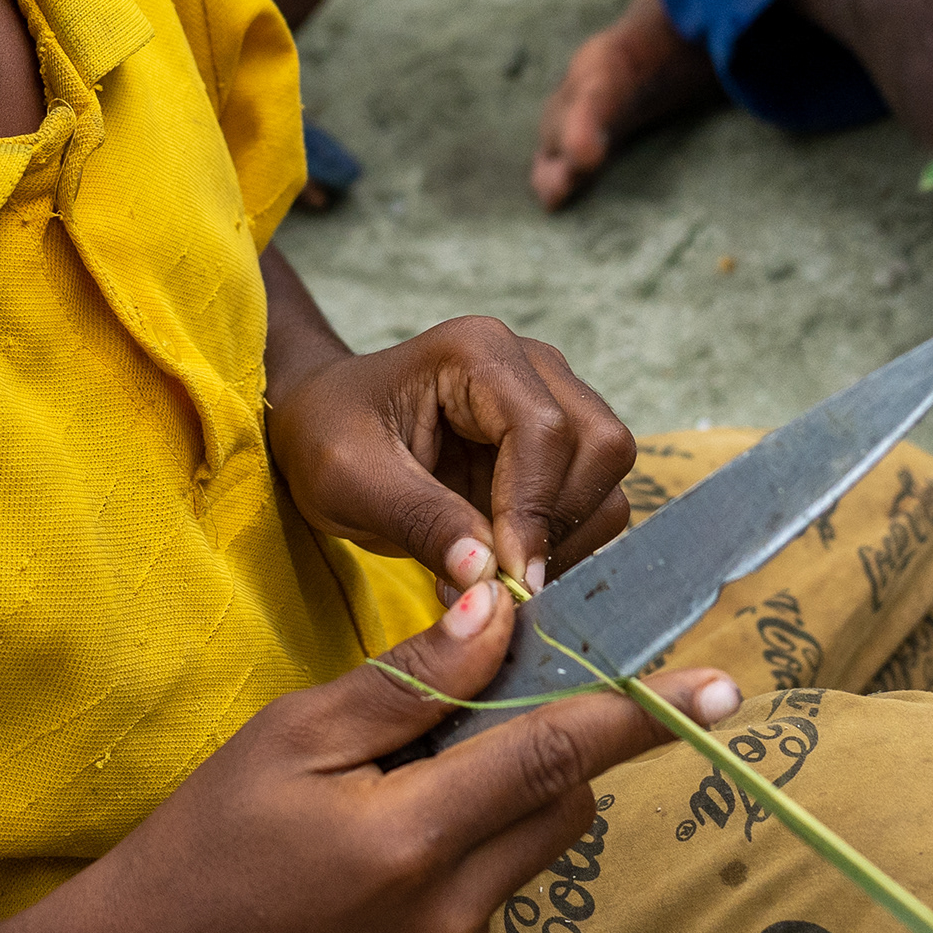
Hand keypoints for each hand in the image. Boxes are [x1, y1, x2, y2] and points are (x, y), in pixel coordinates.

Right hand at [69, 576, 740, 932]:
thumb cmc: (203, 839)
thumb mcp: (293, 736)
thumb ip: (409, 683)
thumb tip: (501, 617)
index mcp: (409, 846)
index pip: (552, 759)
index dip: (637, 711)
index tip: (721, 683)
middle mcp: (450, 918)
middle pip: (562, 804)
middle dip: (550, 738)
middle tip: (478, 691)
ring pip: (533, 846)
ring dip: (506, 791)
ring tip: (398, 773)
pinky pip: (493, 889)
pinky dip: (469, 840)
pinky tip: (380, 836)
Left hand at [269, 315, 635, 593]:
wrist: (323, 430)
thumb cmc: (324, 438)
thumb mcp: (349, 480)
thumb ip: (420, 520)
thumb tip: (487, 576)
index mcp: (479, 352)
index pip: (544, 431)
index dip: (532, 509)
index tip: (507, 577)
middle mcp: (534, 366)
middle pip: (600, 447)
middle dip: (558, 524)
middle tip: (500, 581)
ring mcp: (554, 403)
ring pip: (609, 479)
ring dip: (566, 541)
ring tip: (492, 576)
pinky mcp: (558, 449)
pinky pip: (594, 503)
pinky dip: (563, 546)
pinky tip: (502, 566)